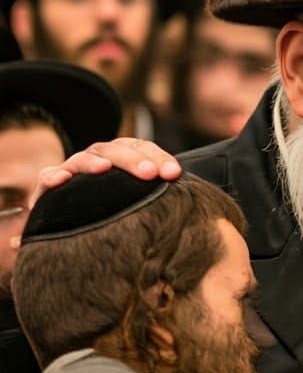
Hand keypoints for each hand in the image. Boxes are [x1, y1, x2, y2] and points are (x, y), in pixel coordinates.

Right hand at [33, 138, 181, 204]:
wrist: (77, 224)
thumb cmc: (119, 208)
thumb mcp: (140, 199)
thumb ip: (159, 194)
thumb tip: (183, 190)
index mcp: (123, 157)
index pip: (142, 148)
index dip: (160, 158)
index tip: (174, 174)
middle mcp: (99, 159)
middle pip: (115, 150)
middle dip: (134, 160)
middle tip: (150, 173)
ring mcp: (72, 170)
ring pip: (83, 159)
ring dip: (93, 163)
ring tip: (104, 168)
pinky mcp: (49, 187)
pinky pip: (48, 178)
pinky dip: (52, 177)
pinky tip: (60, 179)